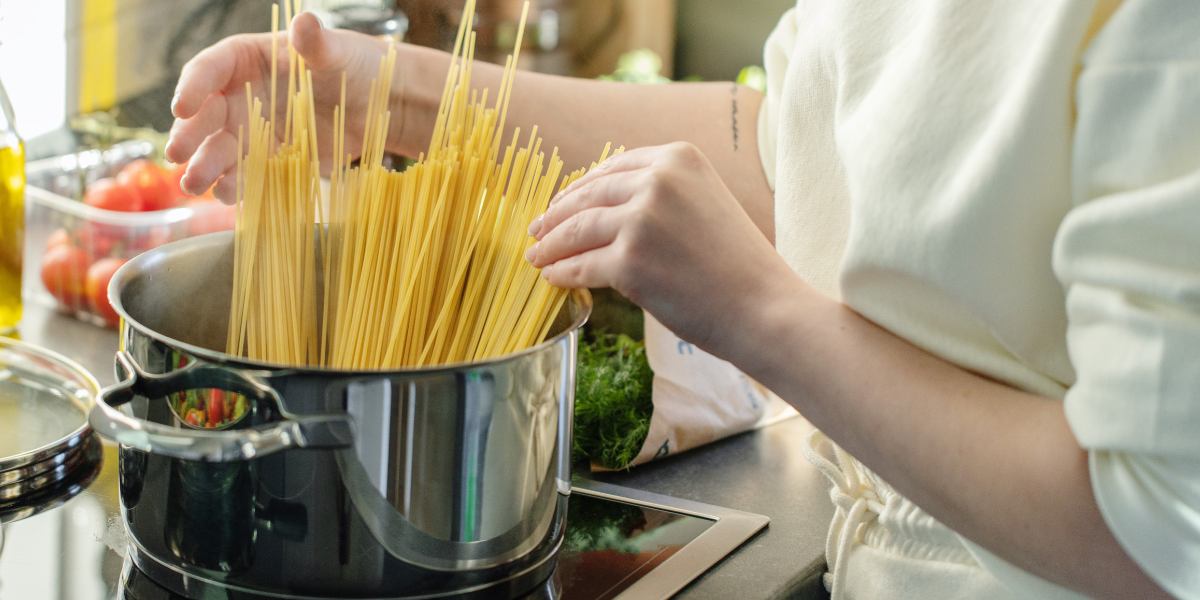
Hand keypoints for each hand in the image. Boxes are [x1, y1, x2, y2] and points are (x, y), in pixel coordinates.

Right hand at [165, 12, 392, 201]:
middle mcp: (238, 97)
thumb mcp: (334, 50)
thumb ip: (315, 41)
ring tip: (195, 185)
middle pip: (204, 116)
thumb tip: (305, 22)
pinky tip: (231, 196)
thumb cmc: (349, 64)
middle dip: (188, 136)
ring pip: (219, 150)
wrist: (374, 104)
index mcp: (244, 60)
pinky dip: (238, 186)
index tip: (182, 107)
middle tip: (177, 155)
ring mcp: (251, 132)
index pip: (208, 70)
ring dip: (205, 168)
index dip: (192, 88)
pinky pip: (248, 174)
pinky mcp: (270, 161)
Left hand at [526, 142, 797, 355]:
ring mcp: (641, 220)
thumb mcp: (705, 203)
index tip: (563, 202)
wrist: (764, 308)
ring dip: (551, 244)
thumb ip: (663, 194)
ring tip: (536, 255)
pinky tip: (551, 278)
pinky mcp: (629, 261)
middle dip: (557, 214)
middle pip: (589, 195)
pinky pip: (581, 266)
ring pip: (577, 229)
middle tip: (538, 229)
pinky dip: (561, 273)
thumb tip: (606, 206)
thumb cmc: (739, 266)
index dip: (582, 186)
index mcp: (678, 157)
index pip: (613, 167)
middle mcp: (657, 180)